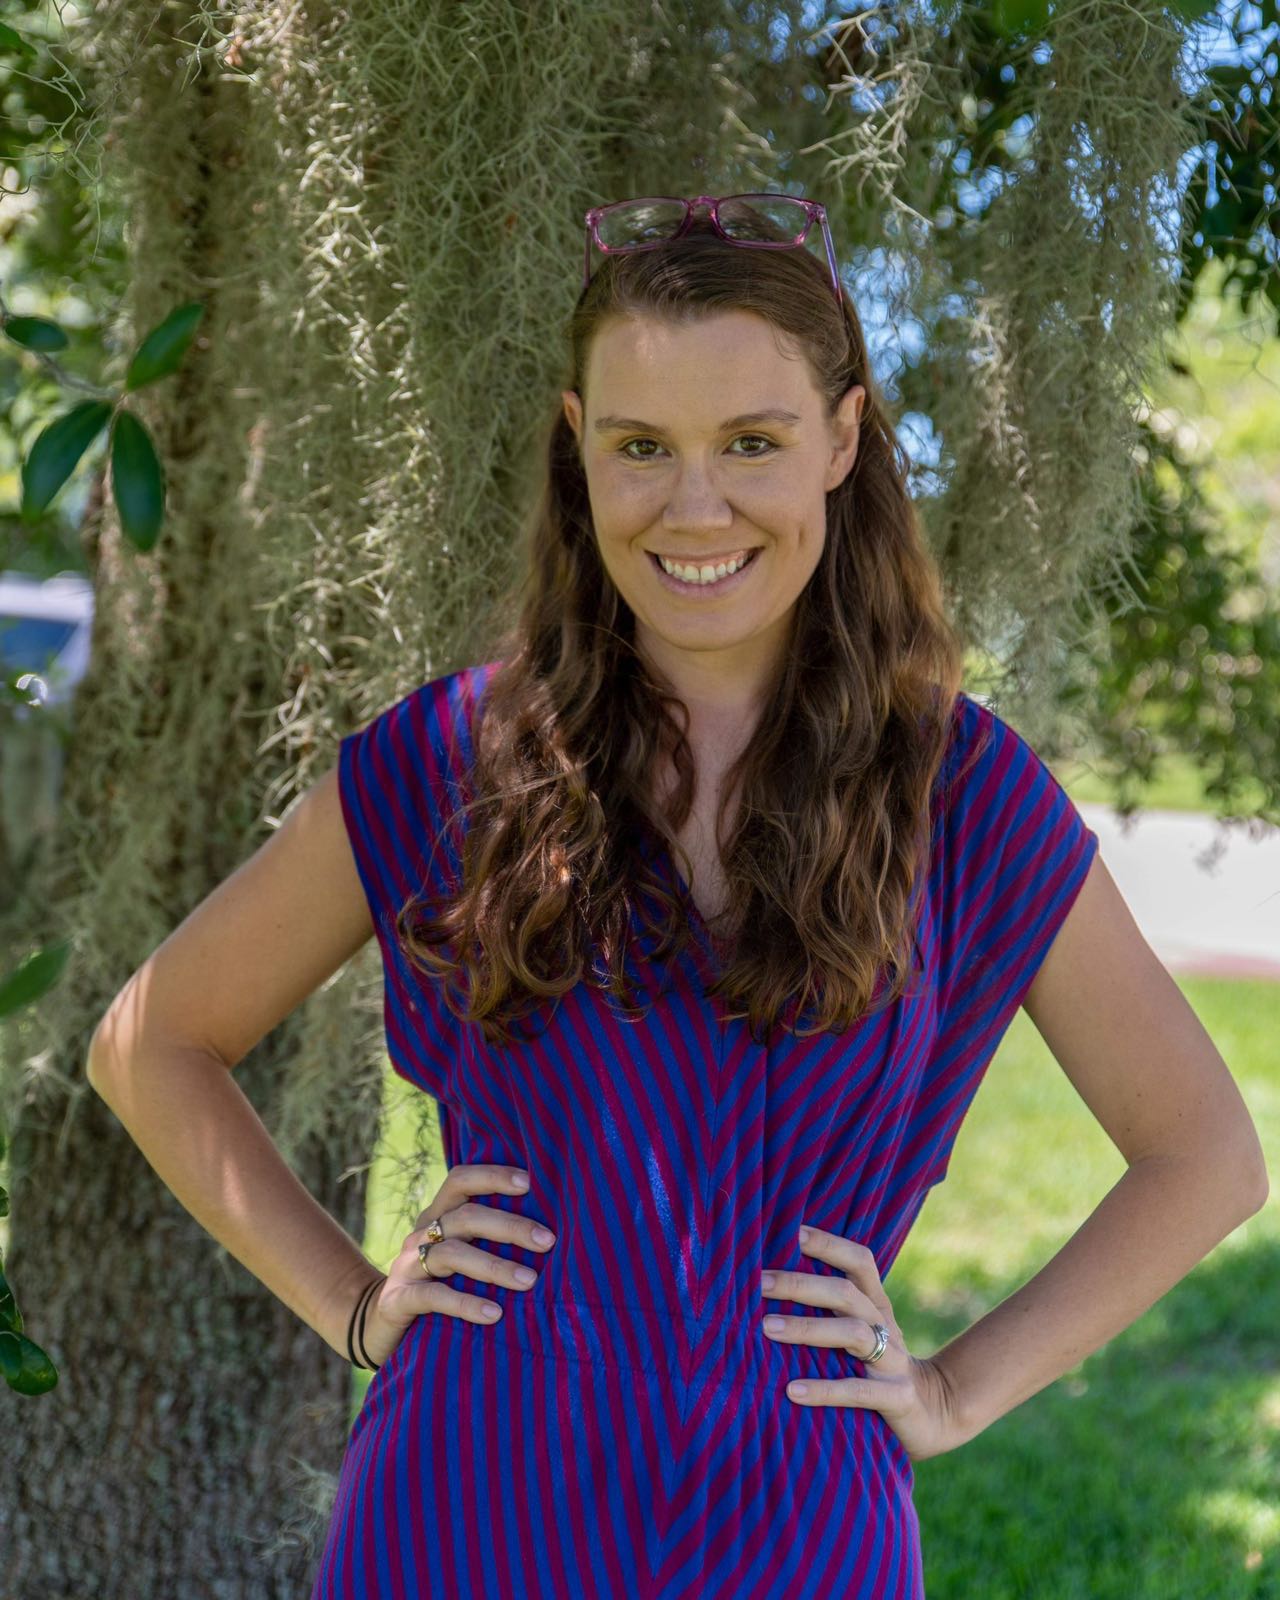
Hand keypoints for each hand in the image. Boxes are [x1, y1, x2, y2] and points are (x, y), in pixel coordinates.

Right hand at [359, 1163, 554, 1368]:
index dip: (492, 1176)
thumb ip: (486, 1239)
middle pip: (465, 1217)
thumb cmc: (438, 1285)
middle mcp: (421, 1235)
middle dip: (509, 1226)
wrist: (379, 1325)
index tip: (528, 1182)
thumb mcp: (458, 1256)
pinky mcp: (398, 1300)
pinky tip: (494, 1313)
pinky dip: (465, 1303)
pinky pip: (433, 1296)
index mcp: (437, 1216)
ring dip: (494, 1266)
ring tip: (530, 1281)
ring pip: (452, 1254)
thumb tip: (547, 1233)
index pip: (460, 1181)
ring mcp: (406, 1266)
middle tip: (547, 1241)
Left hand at [759, 1225, 961, 1463]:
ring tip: (767, 1328)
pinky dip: (825, 1390)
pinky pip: (859, 1391)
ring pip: (853, 1333)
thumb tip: (770, 1287)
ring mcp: (894, 1362)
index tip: (794, 1233)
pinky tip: (793, 1390)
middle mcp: (885, 1327)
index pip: (860, 1262)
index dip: (830, 1245)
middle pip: (847, 1294)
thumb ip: (829, 1311)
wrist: (932, 1413)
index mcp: (876, 1306)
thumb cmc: (875, 1368)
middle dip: (801, 1285)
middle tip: (760, 1283)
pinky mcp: (897, 1398)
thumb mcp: (859, 1333)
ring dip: (807, 1329)